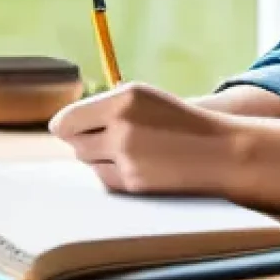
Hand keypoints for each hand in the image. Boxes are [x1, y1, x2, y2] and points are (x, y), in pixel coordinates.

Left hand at [48, 81, 236, 194]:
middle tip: (113, 135)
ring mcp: (127, 156)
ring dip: (99, 156)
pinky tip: (139, 165)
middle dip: (87, 139)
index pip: (67, 119)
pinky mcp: (132, 182)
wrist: (218, 150)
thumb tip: (60, 126)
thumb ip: (105, 106)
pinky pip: (103, 178)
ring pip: (87, 161)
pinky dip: (113, 173)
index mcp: (125, 97)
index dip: (67, 124)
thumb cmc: (178, 121)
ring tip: (131, 149)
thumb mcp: (145, 99)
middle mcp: (123, 124)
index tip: (73, 126)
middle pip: (74, 141)